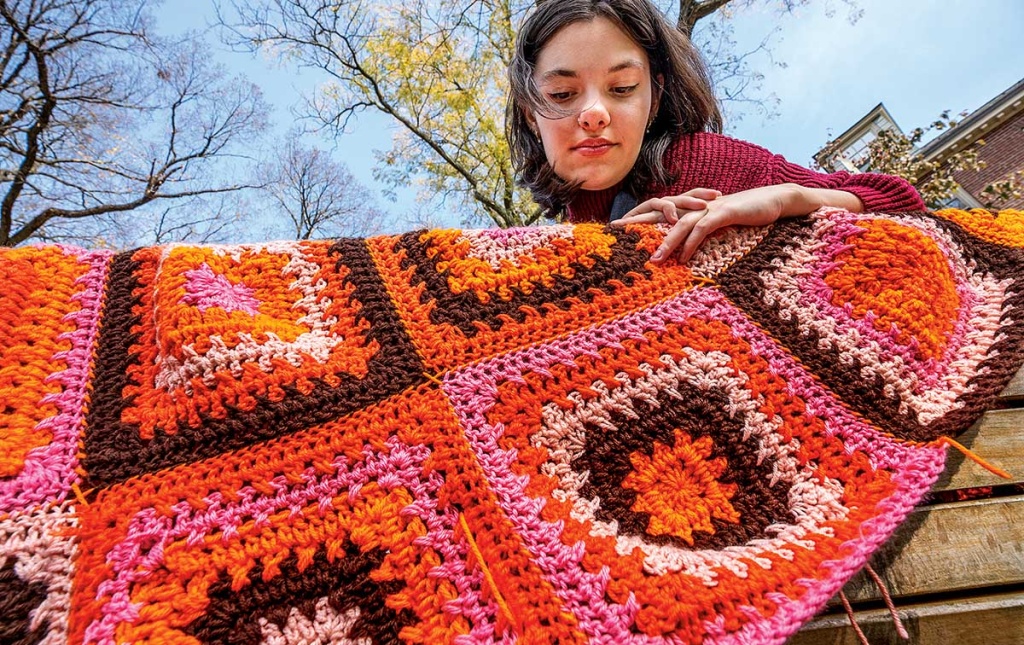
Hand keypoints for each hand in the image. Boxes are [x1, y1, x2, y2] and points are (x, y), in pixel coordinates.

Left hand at [611, 184, 834, 263]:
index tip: (616, 230)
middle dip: (638, 225)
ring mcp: (707, 208)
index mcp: (689, 208)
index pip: (656, 211)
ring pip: (679, 224)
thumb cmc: (743, 217)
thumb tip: (682, 252)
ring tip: (654, 261)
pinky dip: (692, 243)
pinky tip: (685, 258)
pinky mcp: (723, 212)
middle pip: (659, 213)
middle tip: (617, 238)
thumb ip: (698, 234)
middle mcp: (694, 206)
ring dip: (666, 243)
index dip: (636, 218)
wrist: (773, 201)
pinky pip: (703, 229)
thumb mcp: (716, 226)